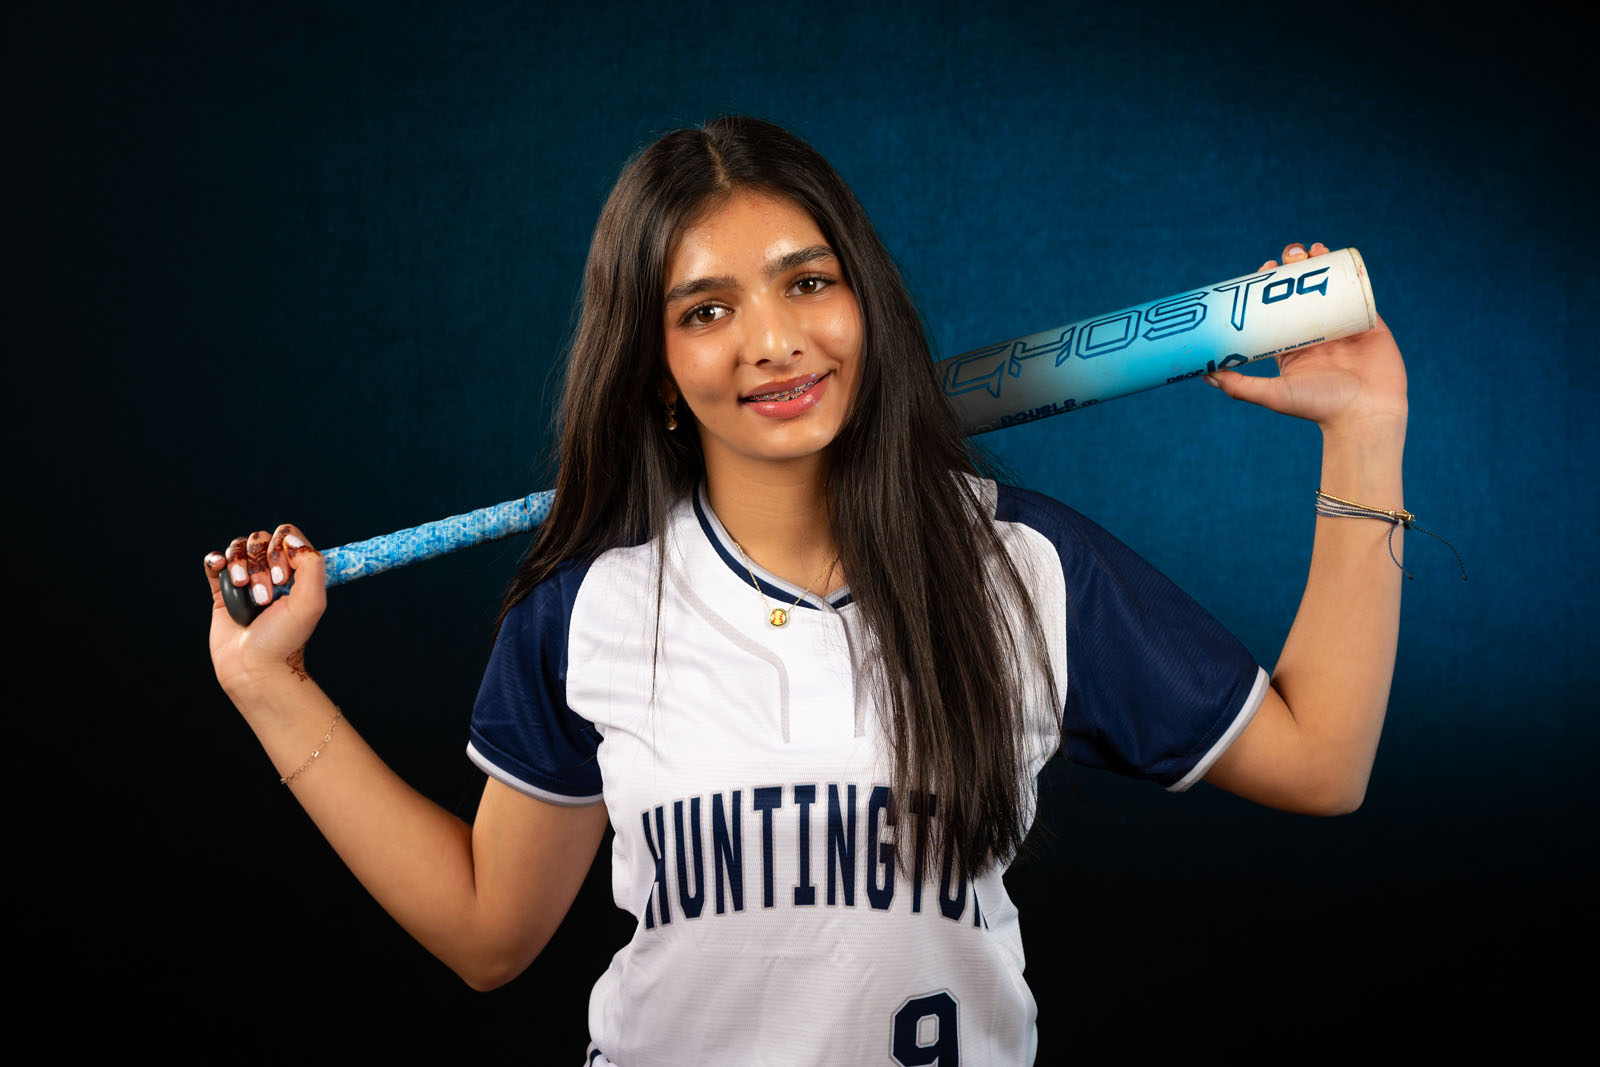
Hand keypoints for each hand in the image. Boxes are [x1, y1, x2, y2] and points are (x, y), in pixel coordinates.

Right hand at [203, 523, 325, 697]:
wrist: (255, 667)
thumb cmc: (285, 638)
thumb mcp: (312, 602)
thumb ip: (312, 564)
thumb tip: (291, 538)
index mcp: (296, 572)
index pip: (287, 536)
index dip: (282, 548)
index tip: (283, 578)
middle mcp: (271, 572)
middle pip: (259, 540)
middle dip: (260, 565)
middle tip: (265, 597)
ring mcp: (245, 581)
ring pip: (237, 549)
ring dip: (239, 566)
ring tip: (244, 592)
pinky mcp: (222, 592)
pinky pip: (214, 562)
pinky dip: (215, 560)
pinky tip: (219, 568)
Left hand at [1205, 242, 1407, 437]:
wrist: (1366, 416)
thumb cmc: (1319, 407)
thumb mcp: (1273, 394)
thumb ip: (1240, 386)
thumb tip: (1204, 374)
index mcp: (1292, 347)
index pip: (1277, 309)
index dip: (1271, 287)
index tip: (1264, 270)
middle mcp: (1316, 334)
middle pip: (1303, 292)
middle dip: (1295, 270)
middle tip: (1288, 257)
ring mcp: (1343, 327)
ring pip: (1330, 287)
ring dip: (1321, 264)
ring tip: (1311, 250)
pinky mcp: (1369, 323)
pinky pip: (1359, 292)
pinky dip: (1350, 273)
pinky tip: (1339, 257)